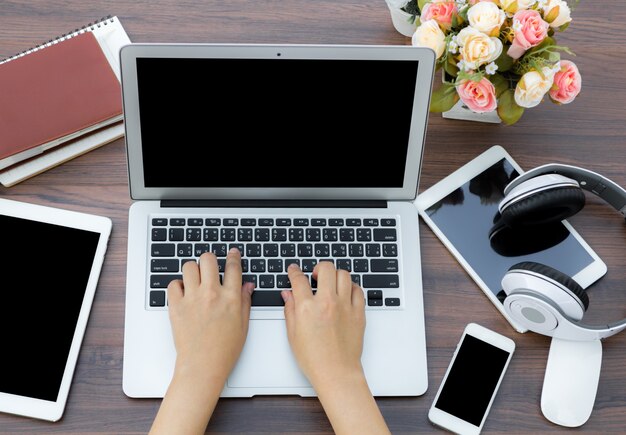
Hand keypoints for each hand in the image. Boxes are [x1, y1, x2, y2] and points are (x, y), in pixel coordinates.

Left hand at [150, 248, 253, 434]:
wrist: (202, 365)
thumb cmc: (224, 349)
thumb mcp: (243, 324)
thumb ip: (245, 301)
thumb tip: (247, 285)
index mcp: (230, 298)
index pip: (233, 267)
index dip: (234, 256)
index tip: (233, 253)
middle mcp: (211, 294)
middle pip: (208, 259)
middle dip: (210, 259)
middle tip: (210, 266)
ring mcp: (192, 299)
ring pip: (189, 267)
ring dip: (193, 270)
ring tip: (195, 279)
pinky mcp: (176, 306)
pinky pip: (173, 284)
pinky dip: (178, 285)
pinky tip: (184, 293)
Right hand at [281, 262, 389, 434]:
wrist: (336, 372)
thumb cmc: (314, 358)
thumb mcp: (293, 334)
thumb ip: (290, 309)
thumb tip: (287, 294)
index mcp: (307, 308)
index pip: (299, 279)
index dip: (294, 271)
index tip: (294, 270)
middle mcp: (327, 303)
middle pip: (326, 268)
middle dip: (318, 267)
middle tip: (315, 274)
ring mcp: (345, 306)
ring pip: (344, 275)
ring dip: (335, 275)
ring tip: (331, 282)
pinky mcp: (359, 312)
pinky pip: (358, 290)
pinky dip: (351, 287)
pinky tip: (345, 292)